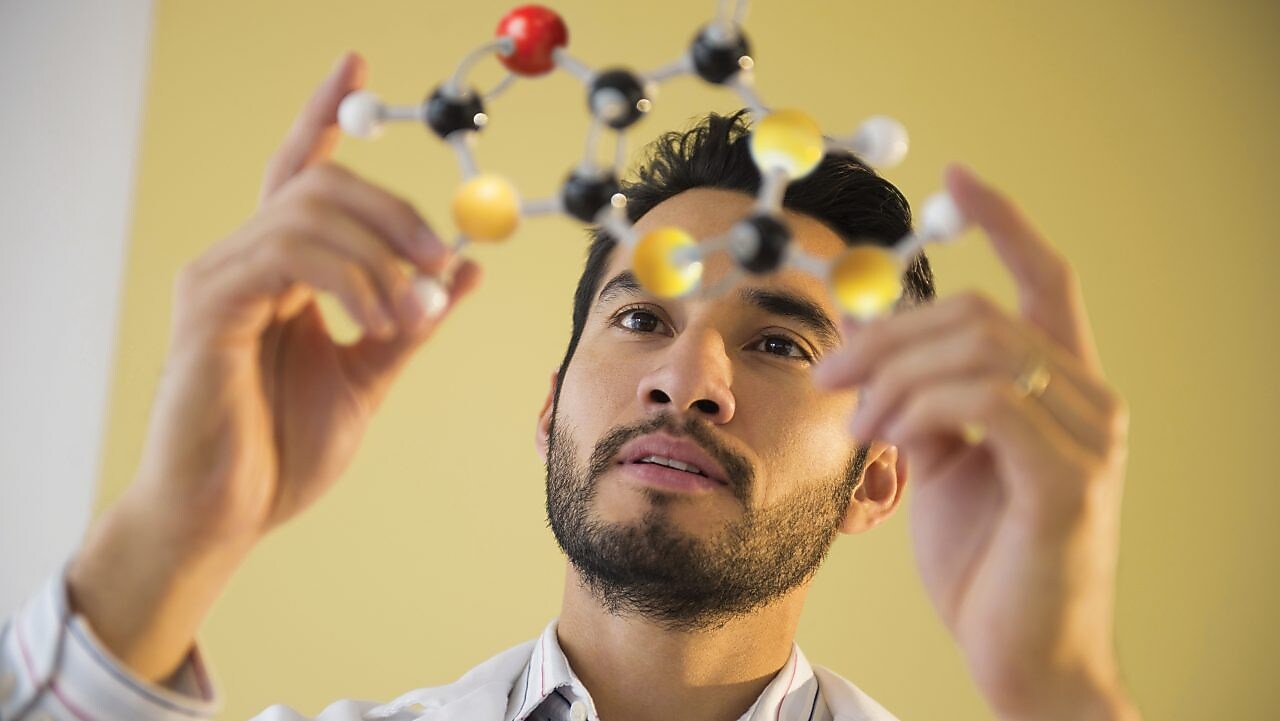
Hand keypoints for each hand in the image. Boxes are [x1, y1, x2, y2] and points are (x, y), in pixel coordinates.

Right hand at [67, 53, 480, 680]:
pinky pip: (290, 254)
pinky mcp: (210, 305)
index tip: (357, 62)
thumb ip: (412, 319)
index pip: (301, 171)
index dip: (326, 113)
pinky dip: (351, 279)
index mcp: (280, 270)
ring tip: (408, 318)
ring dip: (381, 256)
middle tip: (441, 259)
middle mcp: (243, 259)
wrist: (227, 515)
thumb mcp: (370, 373)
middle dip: (394, 209)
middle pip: (319, 180)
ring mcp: (220, 276)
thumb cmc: (283, 451)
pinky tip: (374, 321)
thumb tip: (466, 268)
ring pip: (309, 210)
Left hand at [814, 166, 1139, 719]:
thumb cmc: (984, 560)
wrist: (1019, 654)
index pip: (1044, 278)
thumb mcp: (940, 463)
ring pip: (979, 346)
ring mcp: (1088, 436)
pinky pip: (985, 400)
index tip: (957, 178)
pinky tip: (888, 436)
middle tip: (830, 373)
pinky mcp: (1069, 477)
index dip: (1004, 220)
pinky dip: (919, 405)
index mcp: (1060, 388)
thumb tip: (871, 351)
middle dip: (889, 332)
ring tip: (856, 422)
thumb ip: (920, 401)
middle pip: (981, 311)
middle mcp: (1089, 399)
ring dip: (894, 373)